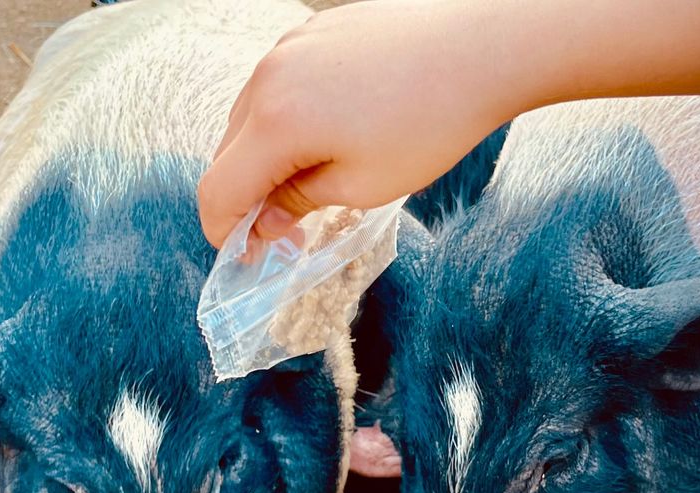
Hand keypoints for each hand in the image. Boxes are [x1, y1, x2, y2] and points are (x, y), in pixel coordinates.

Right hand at [197, 0, 699, 245]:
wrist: (481, 49)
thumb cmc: (431, 122)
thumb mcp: (362, 185)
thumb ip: (299, 203)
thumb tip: (265, 219)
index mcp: (275, 122)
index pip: (218, 189)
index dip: (224, 231)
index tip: (246, 255)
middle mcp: (269, 77)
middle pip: (229, 151)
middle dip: (247, 195)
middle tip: (286, 231)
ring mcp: (289, 47)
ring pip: (252, 115)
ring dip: (266, 154)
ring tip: (314, 181)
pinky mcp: (314, 31)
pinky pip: (280, 83)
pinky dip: (288, 116)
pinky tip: (333, 134)